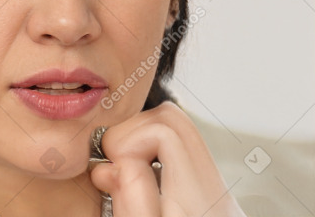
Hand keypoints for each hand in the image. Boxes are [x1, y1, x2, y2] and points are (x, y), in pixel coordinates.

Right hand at [89, 102, 245, 215]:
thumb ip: (131, 200)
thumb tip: (114, 164)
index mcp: (200, 204)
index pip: (166, 130)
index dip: (129, 138)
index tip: (110, 169)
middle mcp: (213, 191)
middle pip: (174, 119)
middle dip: (133, 132)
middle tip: (114, 165)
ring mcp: (213, 191)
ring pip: (175, 131)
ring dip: (140, 143)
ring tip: (121, 176)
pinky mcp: (208, 196)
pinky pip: (177, 154)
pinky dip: (150, 156)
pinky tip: (137, 185)